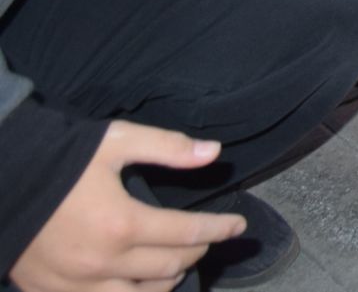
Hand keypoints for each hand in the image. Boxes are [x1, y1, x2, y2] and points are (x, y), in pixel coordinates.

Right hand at [10, 121, 244, 291]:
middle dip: (196, 252)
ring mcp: (76, 285)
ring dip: (166, 283)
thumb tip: (214, 152)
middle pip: (169, 267)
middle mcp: (103, 263)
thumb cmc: (57, 159)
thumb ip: (167, 147)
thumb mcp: (115, 141)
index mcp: (123, 225)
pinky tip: (135, 288)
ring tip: (178, 267)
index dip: (219, 229)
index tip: (238, 226)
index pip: (188, 234)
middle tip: (207, 239)